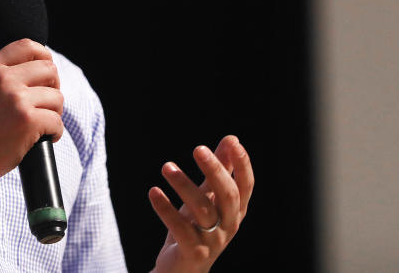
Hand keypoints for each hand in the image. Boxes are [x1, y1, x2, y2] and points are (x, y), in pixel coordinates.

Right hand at [0, 39, 63, 187]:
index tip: (45, 74)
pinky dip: (55, 132)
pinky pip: (57, 122)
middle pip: (49, 70)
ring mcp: (16, 99)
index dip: (44, 56)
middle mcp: (4, 79)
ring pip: (57, 97)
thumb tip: (40, 66)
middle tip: (46, 105)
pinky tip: (43, 139)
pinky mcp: (27, 121)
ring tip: (43, 124)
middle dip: (53, 87)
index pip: (28, 45)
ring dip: (55, 113)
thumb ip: (3, 75)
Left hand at [148, 135, 253, 272]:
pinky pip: (180, 228)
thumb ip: (220, 170)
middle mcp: (229, 225)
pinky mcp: (193, 252)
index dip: (242, 165)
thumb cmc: (196, 227)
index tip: (233, 143)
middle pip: (227, 195)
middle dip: (215, 170)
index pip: (245, 186)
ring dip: (184, 185)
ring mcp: (213, 241)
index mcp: (236, 211)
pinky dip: (165, 208)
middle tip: (197, 148)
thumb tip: (232, 139)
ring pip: (202, 210)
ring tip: (166, 166)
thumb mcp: (208, 197)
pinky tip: (153, 192)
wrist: (182, 269)